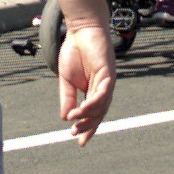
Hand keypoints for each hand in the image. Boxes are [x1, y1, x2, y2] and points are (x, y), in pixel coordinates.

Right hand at [56, 19, 118, 139]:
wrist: (80, 31)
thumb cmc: (74, 52)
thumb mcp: (66, 80)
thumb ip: (67, 98)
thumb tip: (65, 117)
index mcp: (93, 91)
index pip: (92, 114)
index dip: (86, 128)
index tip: (78, 142)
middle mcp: (103, 89)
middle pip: (99, 114)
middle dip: (88, 126)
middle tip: (76, 135)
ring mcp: (107, 82)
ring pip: (101, 106)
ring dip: (88, 115)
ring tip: (75, 122)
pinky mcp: (109, 74)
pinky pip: (103, 93)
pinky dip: (93, 102)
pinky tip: (82, 109)